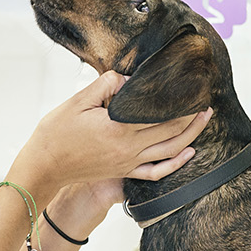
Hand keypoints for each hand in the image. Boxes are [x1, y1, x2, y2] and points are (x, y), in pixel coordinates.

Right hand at [12, 71, 209, 191]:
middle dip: (192, 116)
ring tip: (204, 119)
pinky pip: (157, 171)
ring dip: (191, 135)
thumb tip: (127, 79)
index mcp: (118, 128)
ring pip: (170, 151)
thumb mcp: (78, 100)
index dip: (180, 102)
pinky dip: (176, 164)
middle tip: (205, 100)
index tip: (192, 88)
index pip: (160, 113)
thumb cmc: (56, 133)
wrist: (44, 166)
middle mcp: (128, 148)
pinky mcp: (124, 171)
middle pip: (171, 131)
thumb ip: (105, 86)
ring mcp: (128, 162)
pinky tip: (188, 153)